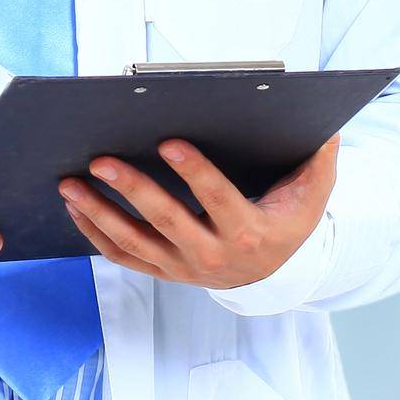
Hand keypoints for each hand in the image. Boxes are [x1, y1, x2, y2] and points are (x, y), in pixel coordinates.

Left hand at [56, 135, 339, 289]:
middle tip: (100, 160)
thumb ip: (319, 160)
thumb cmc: (286, 219)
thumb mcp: (312, 194)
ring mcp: (182, 267)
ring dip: (98, 212)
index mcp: (246, 231)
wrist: (271, 272)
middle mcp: (211, 254)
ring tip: (70, 184)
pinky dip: (94, 233)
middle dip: (131, 188)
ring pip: (133, 241)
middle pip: (164, 220)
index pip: (217, 199)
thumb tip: (328, 127)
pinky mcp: (162, 270)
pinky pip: (122, 256)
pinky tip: (75, 208)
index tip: (168, 143)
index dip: (194, 172)